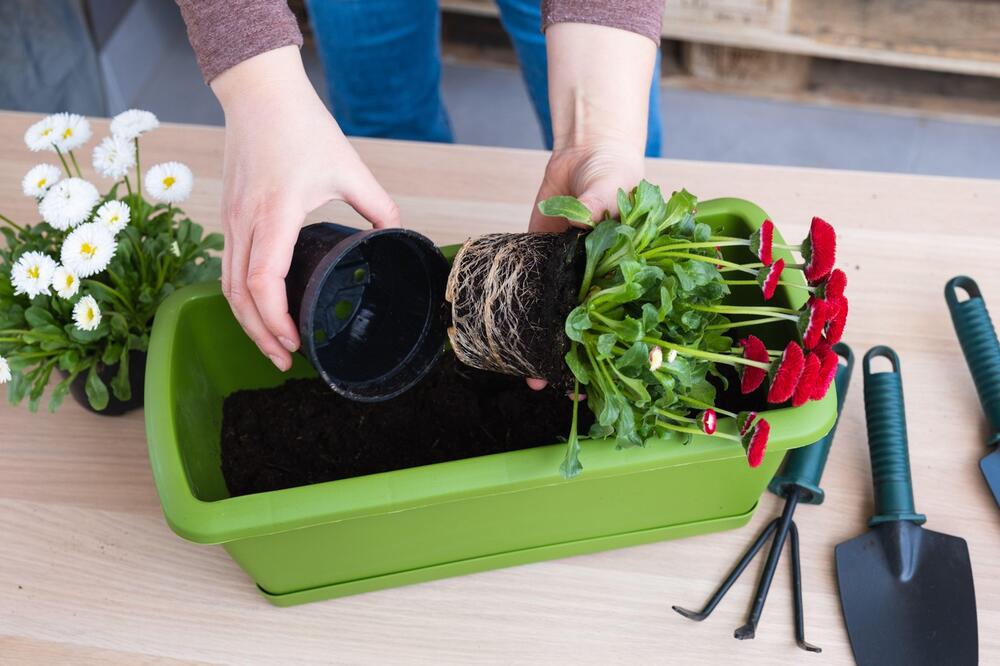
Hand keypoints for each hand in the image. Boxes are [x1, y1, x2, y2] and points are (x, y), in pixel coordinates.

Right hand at [212, 46, 399, 371]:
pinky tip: (261, 308)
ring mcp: (231, 219)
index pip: (263, 283)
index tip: (295, 343)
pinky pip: (227, 265)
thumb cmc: (301, 125)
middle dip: (259, 335)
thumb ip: (379, 205)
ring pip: (226, 284)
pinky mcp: (228, 214)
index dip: (275, 321)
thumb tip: (399, 234)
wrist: (258, 91)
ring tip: (273, 344)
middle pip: (238, 296)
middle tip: (285, 360)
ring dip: (247, 319)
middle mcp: (245, 222)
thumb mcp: (349, 167)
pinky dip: (241, 295)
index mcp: (274, 215)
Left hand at [527, 23, 656, 388]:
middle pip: (592, 331)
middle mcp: (599, 282)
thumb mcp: (616, 186)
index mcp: (626, 274)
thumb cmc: (615, 172)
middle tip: (563, 389)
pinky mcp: (543, 264)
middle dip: (579, 361)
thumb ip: (602, 204)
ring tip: (534, 378)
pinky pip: (534, 298)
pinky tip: (513, 341)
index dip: (617, 349)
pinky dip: (526, 320)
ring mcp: (570, 277)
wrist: (584, 153)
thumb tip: (589, 217)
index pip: (624, 320)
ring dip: (549, 349)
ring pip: (561, 322)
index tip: (610, 374)